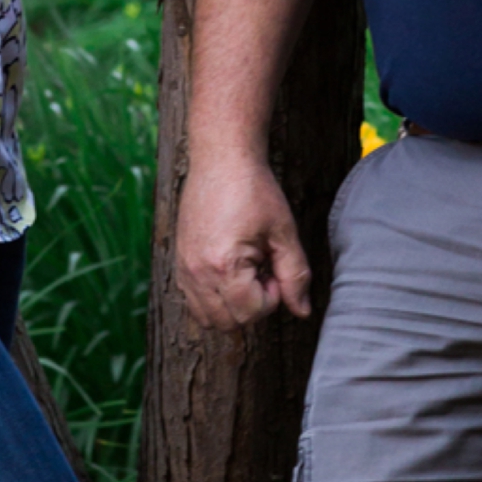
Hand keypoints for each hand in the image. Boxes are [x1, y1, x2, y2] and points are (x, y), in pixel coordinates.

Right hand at [176, 152, 312, 327]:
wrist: (222, 158)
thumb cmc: (255, 190)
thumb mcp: (283, 233)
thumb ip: (295, 275)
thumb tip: (302, 311)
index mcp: (224, 265)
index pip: (250, 313)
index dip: (272, 298)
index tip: (275, 271)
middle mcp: (197, 272)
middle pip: (227, 323)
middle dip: (252, 307)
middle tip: (263, 273)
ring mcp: (184, 268)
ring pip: (207, 318)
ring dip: (232, 306)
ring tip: (247, 273)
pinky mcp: (179, 262)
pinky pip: (193, 301)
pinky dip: (214, 298)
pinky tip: (231, 271)